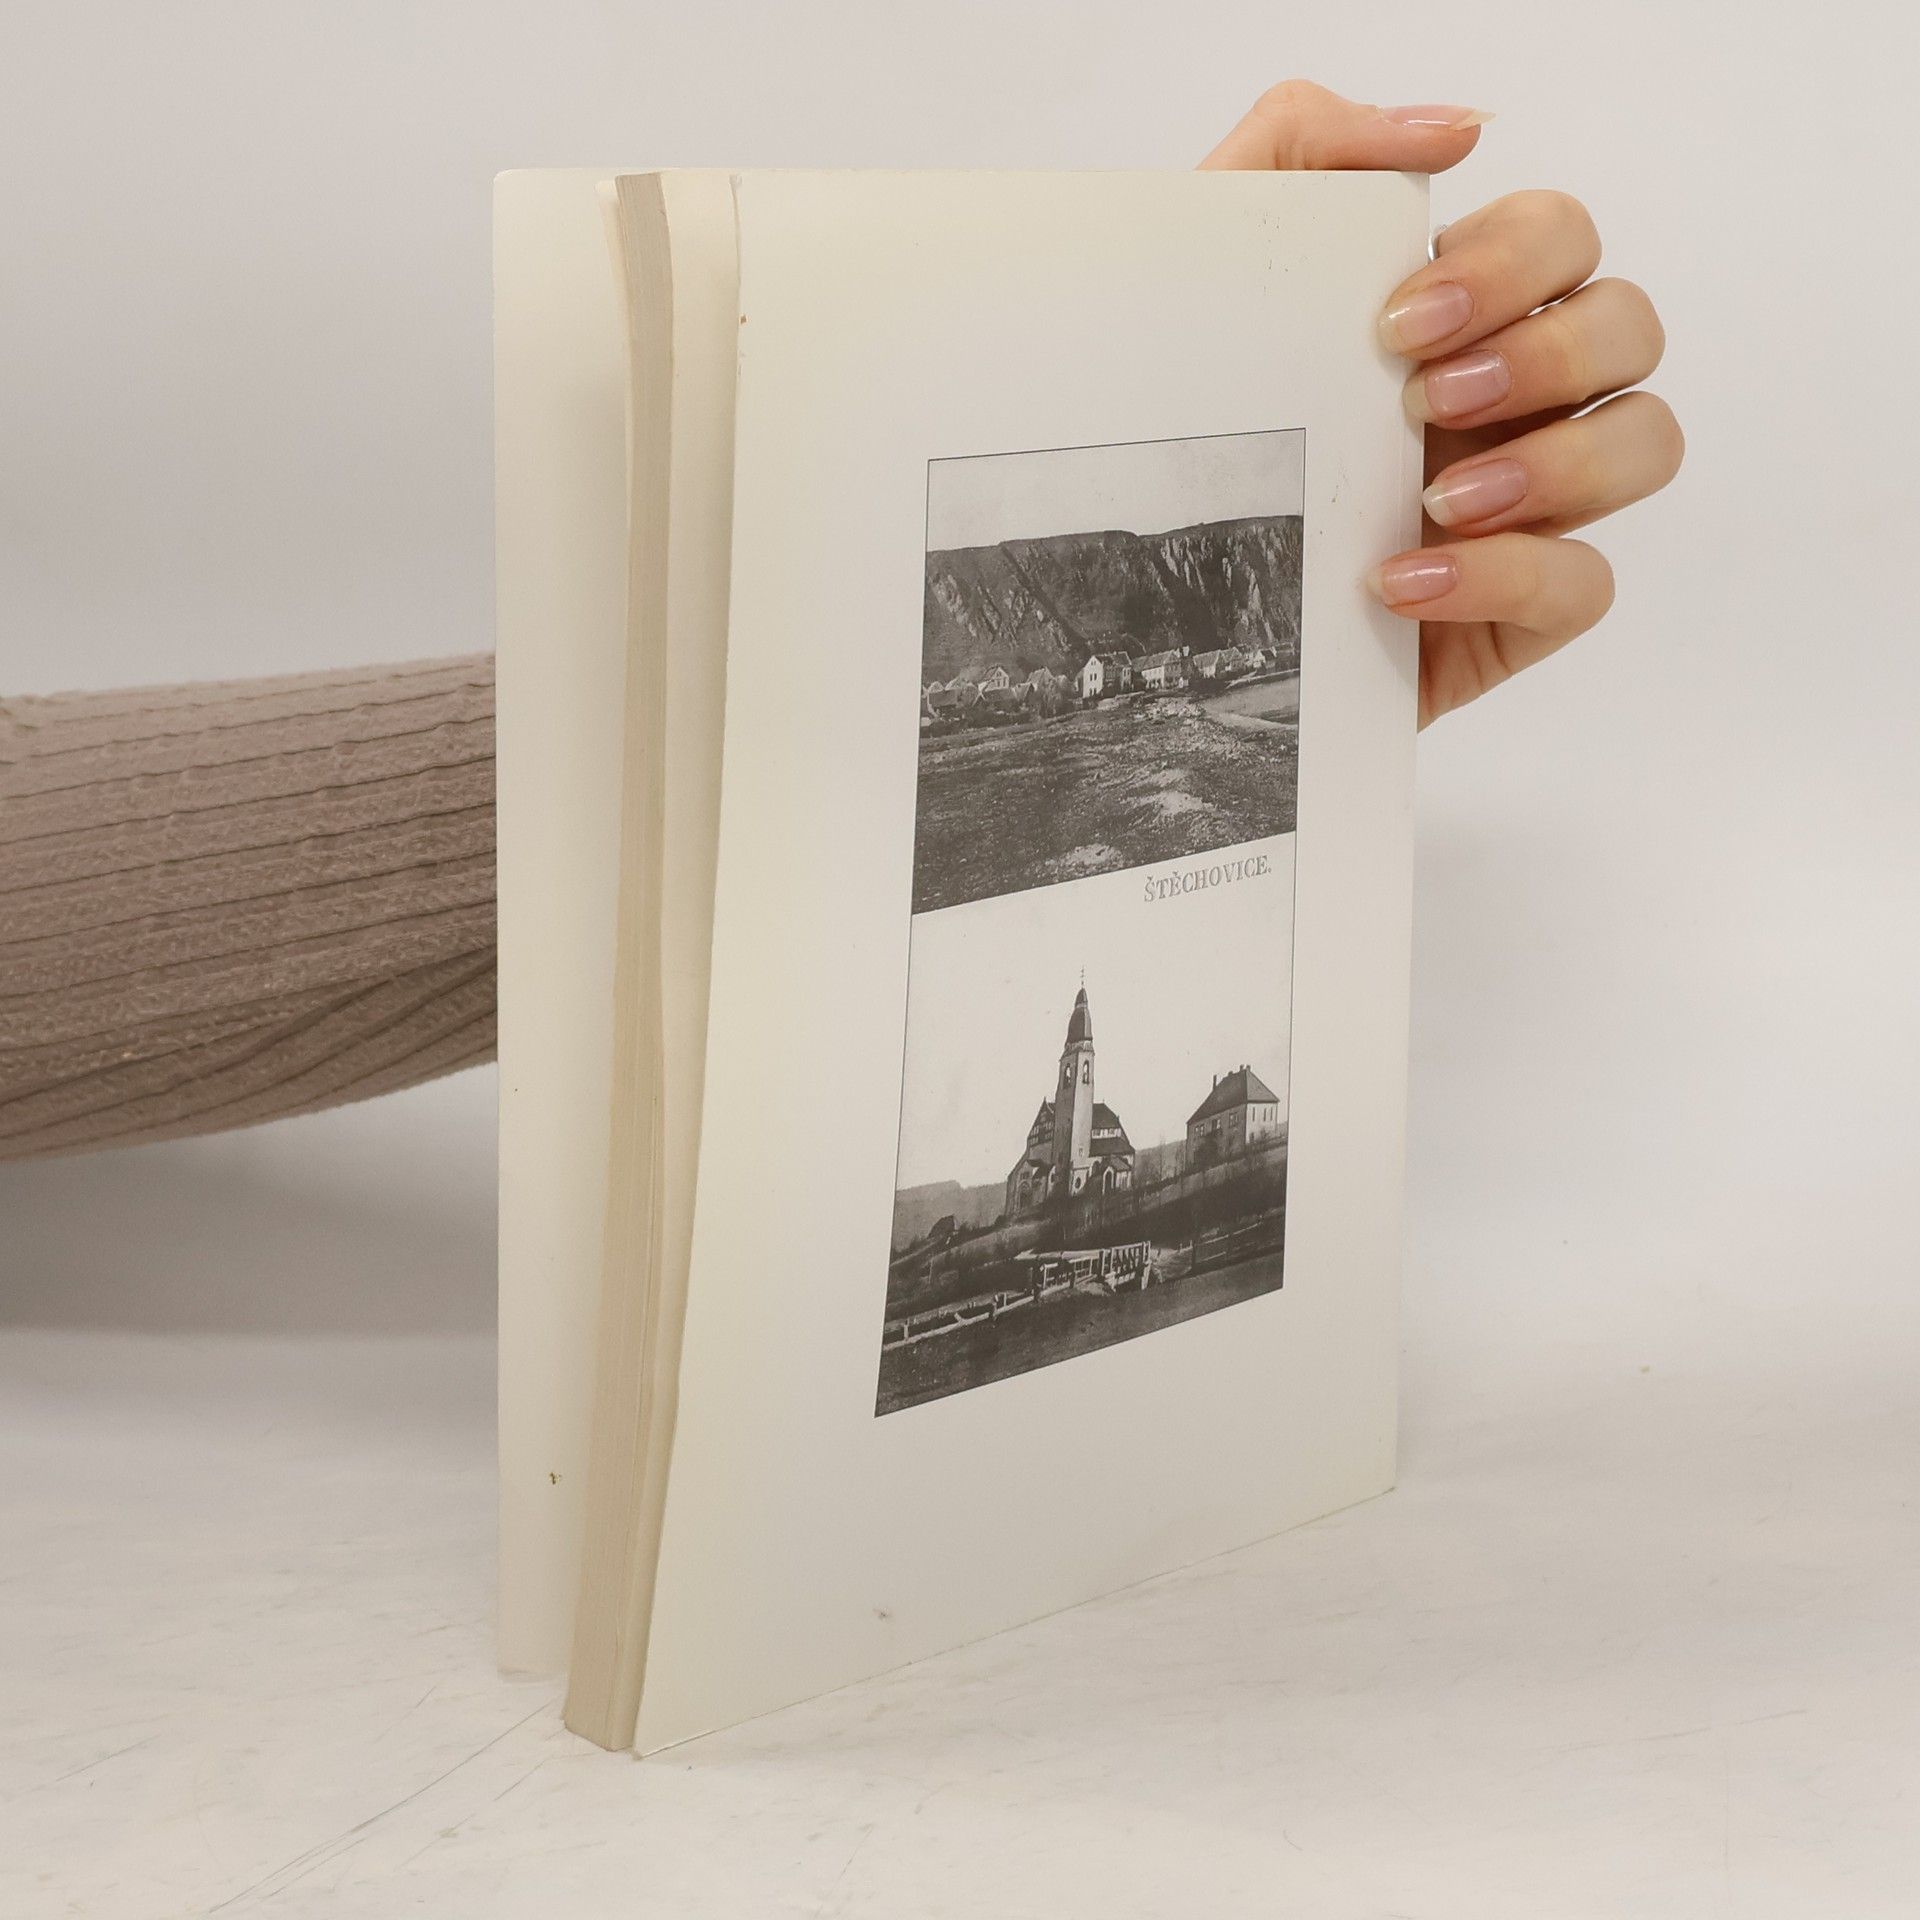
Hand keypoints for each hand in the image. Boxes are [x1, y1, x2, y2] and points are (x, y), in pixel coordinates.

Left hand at [1202, 82, 1682, 725]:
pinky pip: (1584, 583)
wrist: (1150, 607)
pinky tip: (1401, 585)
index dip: (1515, 260)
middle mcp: (1510, 401)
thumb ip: (1302, 150)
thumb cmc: (1191, 439)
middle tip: (1423, 400)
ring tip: (1432, 500)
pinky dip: (1505, 576)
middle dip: (1545, 352)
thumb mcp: (1205, 273)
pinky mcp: (1517, 612)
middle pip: (1628, 326)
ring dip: (1558, 460)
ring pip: (1647, 443)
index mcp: (1457, 317)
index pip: (1560, 237)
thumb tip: (1453, 129)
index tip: (1399, 321)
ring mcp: (1526, 505)